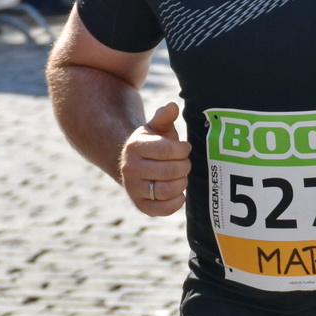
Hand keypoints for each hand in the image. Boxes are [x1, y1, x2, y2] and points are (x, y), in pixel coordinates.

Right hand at [119, 101, 190, 216]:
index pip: (166, 150)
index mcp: (134, 147)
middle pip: (170, 171)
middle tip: (184, 163)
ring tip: (181, 176)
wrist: (134, 165)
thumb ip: (165, 117)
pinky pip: (163, 209)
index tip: (185, 148)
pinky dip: (176, 202)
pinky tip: (178, 192)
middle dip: (184, 166)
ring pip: (167, 190)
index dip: (183, 150)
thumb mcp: (156, 128)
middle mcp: (130, 168)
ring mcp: (133, 188)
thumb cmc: (152, 144)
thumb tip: (173, 106)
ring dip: (182, 183)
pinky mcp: (140, 205)